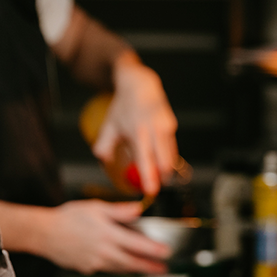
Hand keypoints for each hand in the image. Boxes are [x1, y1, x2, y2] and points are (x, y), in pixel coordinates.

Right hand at [41, 200, 169, 275]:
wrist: (44, 234)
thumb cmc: (68, 217)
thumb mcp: (95, 207)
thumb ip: (119, 211)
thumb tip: (139, 209)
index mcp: (108, 234)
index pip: (137, 245)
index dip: (154, 250)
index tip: (166, 253)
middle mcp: (104, 252)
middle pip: (132, 263)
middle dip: (149, 268)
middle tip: (163, 270)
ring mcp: (95, 263)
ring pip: (120, 269)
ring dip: (135, 270)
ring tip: (147, 270)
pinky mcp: (87, 269)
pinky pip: (107, 270)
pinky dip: (118, 269)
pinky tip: (123, 267)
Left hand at [91, 56, 177, 196]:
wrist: (140, 85)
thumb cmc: (123, 106)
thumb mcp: (109, 125)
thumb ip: (104, 145)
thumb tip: (104, 161)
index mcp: (138, 131)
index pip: (146, 159)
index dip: (150, 178)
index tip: (151, 191)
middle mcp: (155, 129)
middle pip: (164, 162)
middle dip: (161, 178)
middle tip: (154, 185)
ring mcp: (166, 126)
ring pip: (171, 157)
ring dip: (164, 168)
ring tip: (156, 172)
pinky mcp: (173, 125)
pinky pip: (172, 148)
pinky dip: (166, 156)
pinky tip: (158, 155)